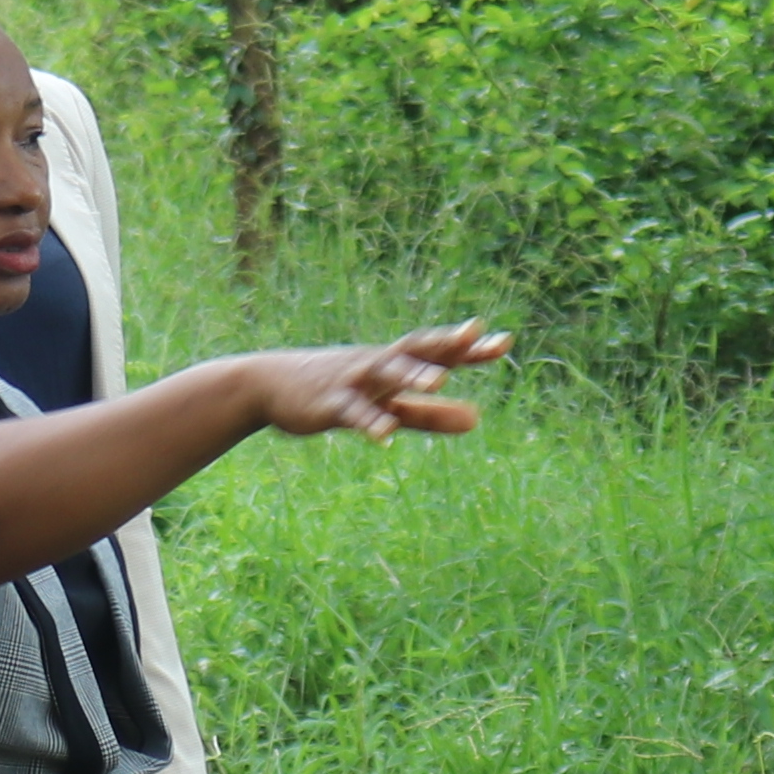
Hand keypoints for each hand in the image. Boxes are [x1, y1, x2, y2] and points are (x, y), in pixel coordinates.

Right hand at [235, 322, 503, 441]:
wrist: (269, 386)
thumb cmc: (339, 392)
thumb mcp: (389, 405)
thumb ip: (431, 414)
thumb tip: (477, 419)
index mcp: (395, 363)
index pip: (438, 351)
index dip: (470, 348)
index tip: (504, 341)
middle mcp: (378, 364)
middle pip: (415, 349)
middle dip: (444, 343)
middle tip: (475, 335)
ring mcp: (354, 381)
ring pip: (386, 373)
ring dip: (412, 374)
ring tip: (439, 380)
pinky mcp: (330, 403)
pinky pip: (353, 413)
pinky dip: (369, 422)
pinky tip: (385, 438)